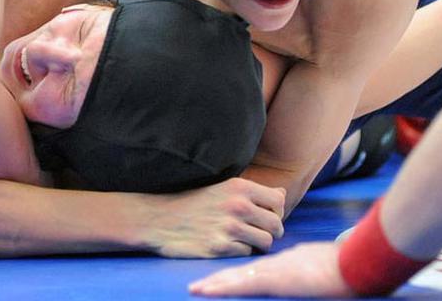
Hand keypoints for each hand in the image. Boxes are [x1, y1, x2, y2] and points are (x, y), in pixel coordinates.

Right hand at [142, 178, 285, 257]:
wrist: (159, 218)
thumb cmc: (193, 201)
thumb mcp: (223, 187)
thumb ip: (253, 192)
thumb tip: (282, 194)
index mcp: (239, 187)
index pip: (279, 200)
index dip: (276, 210)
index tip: (266, 215)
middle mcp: (237, 206)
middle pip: (277, 224)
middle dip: (272, 231)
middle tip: (260, 233)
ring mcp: (229, 228)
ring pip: (265, 242)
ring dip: (258, 244)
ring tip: (245, 240)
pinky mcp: (220, 248)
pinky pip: (246, 253)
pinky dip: (241, 251)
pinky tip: (228, 245)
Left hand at [189, 241, 355, 297]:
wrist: (356, 259)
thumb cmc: (344, 265)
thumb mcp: (318, 265)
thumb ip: (304, 267)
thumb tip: (301, 272)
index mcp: (285, 265)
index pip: (254, 270)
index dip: (233, 276)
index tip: (215, 281)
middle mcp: (276, 267)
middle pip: (241, 274)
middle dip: (218, 281)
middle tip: (196, 287)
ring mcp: (277, 272)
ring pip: (240, 278)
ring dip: (218, 285)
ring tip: (197, 289)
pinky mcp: (279, 278)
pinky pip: (249, 283)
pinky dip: (229, 286)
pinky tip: (213, 289)